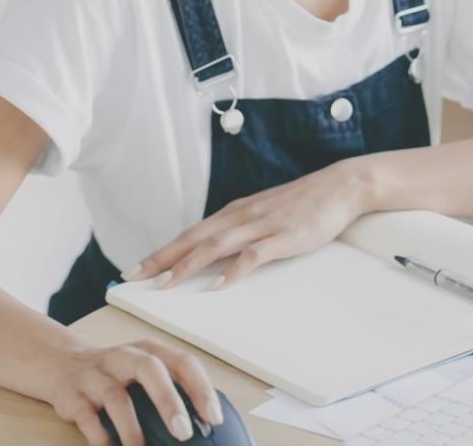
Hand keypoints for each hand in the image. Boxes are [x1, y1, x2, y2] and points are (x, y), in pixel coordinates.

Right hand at [45, 340, 221, 445]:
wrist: (63, 365)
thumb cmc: (116, 373)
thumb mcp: (143, 370)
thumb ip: (170, 389)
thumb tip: (201, 423)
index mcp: (148, 351)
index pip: (182, 362)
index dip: (201, 389)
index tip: (213, 418)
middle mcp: (123, 357)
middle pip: (150, 370)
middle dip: (168, 401)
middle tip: (183, 433)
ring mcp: (96, 375)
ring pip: (116, 397)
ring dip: (132, 428)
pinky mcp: (73, 396)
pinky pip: (87, 417)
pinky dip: (101, 437)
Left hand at [122, 157, 373, 290]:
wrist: (340, 185)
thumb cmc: (304, 202)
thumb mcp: (265, 213)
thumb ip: (242, 230)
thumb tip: (217, 253)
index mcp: (235, 213)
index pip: (190, 233)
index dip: (162, 251)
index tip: (136, 268)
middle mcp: (241, 217)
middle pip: (193, 239)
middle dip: (161, 258)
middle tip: (132, 276)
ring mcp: (262, 226)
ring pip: (215, 246)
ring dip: (188, 265)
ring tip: (165, 284)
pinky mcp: (283, 236)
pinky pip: (253, 255)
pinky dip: (234, 271)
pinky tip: (218, 286)